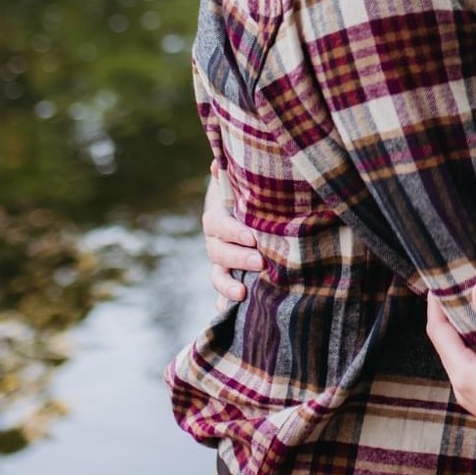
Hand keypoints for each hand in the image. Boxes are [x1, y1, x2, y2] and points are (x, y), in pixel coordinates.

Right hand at [202, 163, 264, 308]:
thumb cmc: (249, 196)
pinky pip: (222, 295)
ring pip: (217, 275)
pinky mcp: (229, 278)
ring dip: (227, 285)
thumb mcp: (241, 184)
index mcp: (217, 219)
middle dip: (238, 258)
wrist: (248, 213)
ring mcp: (220, 263)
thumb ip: (232, 176)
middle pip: (219, 253)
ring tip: (243, 292)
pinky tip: (230, 312)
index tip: (253, 237)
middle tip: (260, 261)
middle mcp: (215, 243)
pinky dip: (224, 304)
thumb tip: (217, 163)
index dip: (233, 232)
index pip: (219, 225)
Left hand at [425, 281, 475, 447]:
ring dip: (460, 328)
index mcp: (463, 374)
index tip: (440, 280)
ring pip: (457, 353)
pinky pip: (469, 363)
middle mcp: (461, 386)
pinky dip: (472, 342)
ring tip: (472, 302)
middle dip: (447, 312)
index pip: (437, 331)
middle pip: (444, 341)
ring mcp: (472, 395)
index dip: (435, 304)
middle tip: (456, 284)